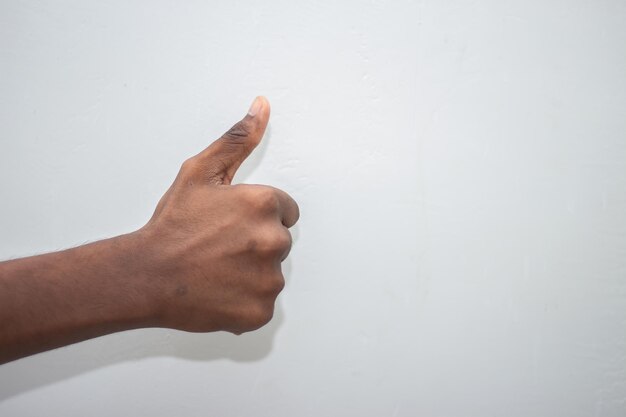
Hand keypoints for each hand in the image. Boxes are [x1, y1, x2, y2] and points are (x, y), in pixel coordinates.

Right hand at [137, 96, 298, 333]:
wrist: (145, 275)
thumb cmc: (172, 224)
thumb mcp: (200, 172)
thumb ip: (237, 139)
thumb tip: (262, 105)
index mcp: (265, 204)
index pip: (285, 210)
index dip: (257, 216)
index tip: (231, 224)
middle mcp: (274, 241)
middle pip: (279, 241)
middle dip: (255, 242)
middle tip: (219, 247)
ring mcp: (269, 280)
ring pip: (271, 273)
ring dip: (251, 272)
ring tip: (216, 270)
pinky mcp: (261, 311)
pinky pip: (262, 303)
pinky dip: (245, 300)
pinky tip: (219, 292)